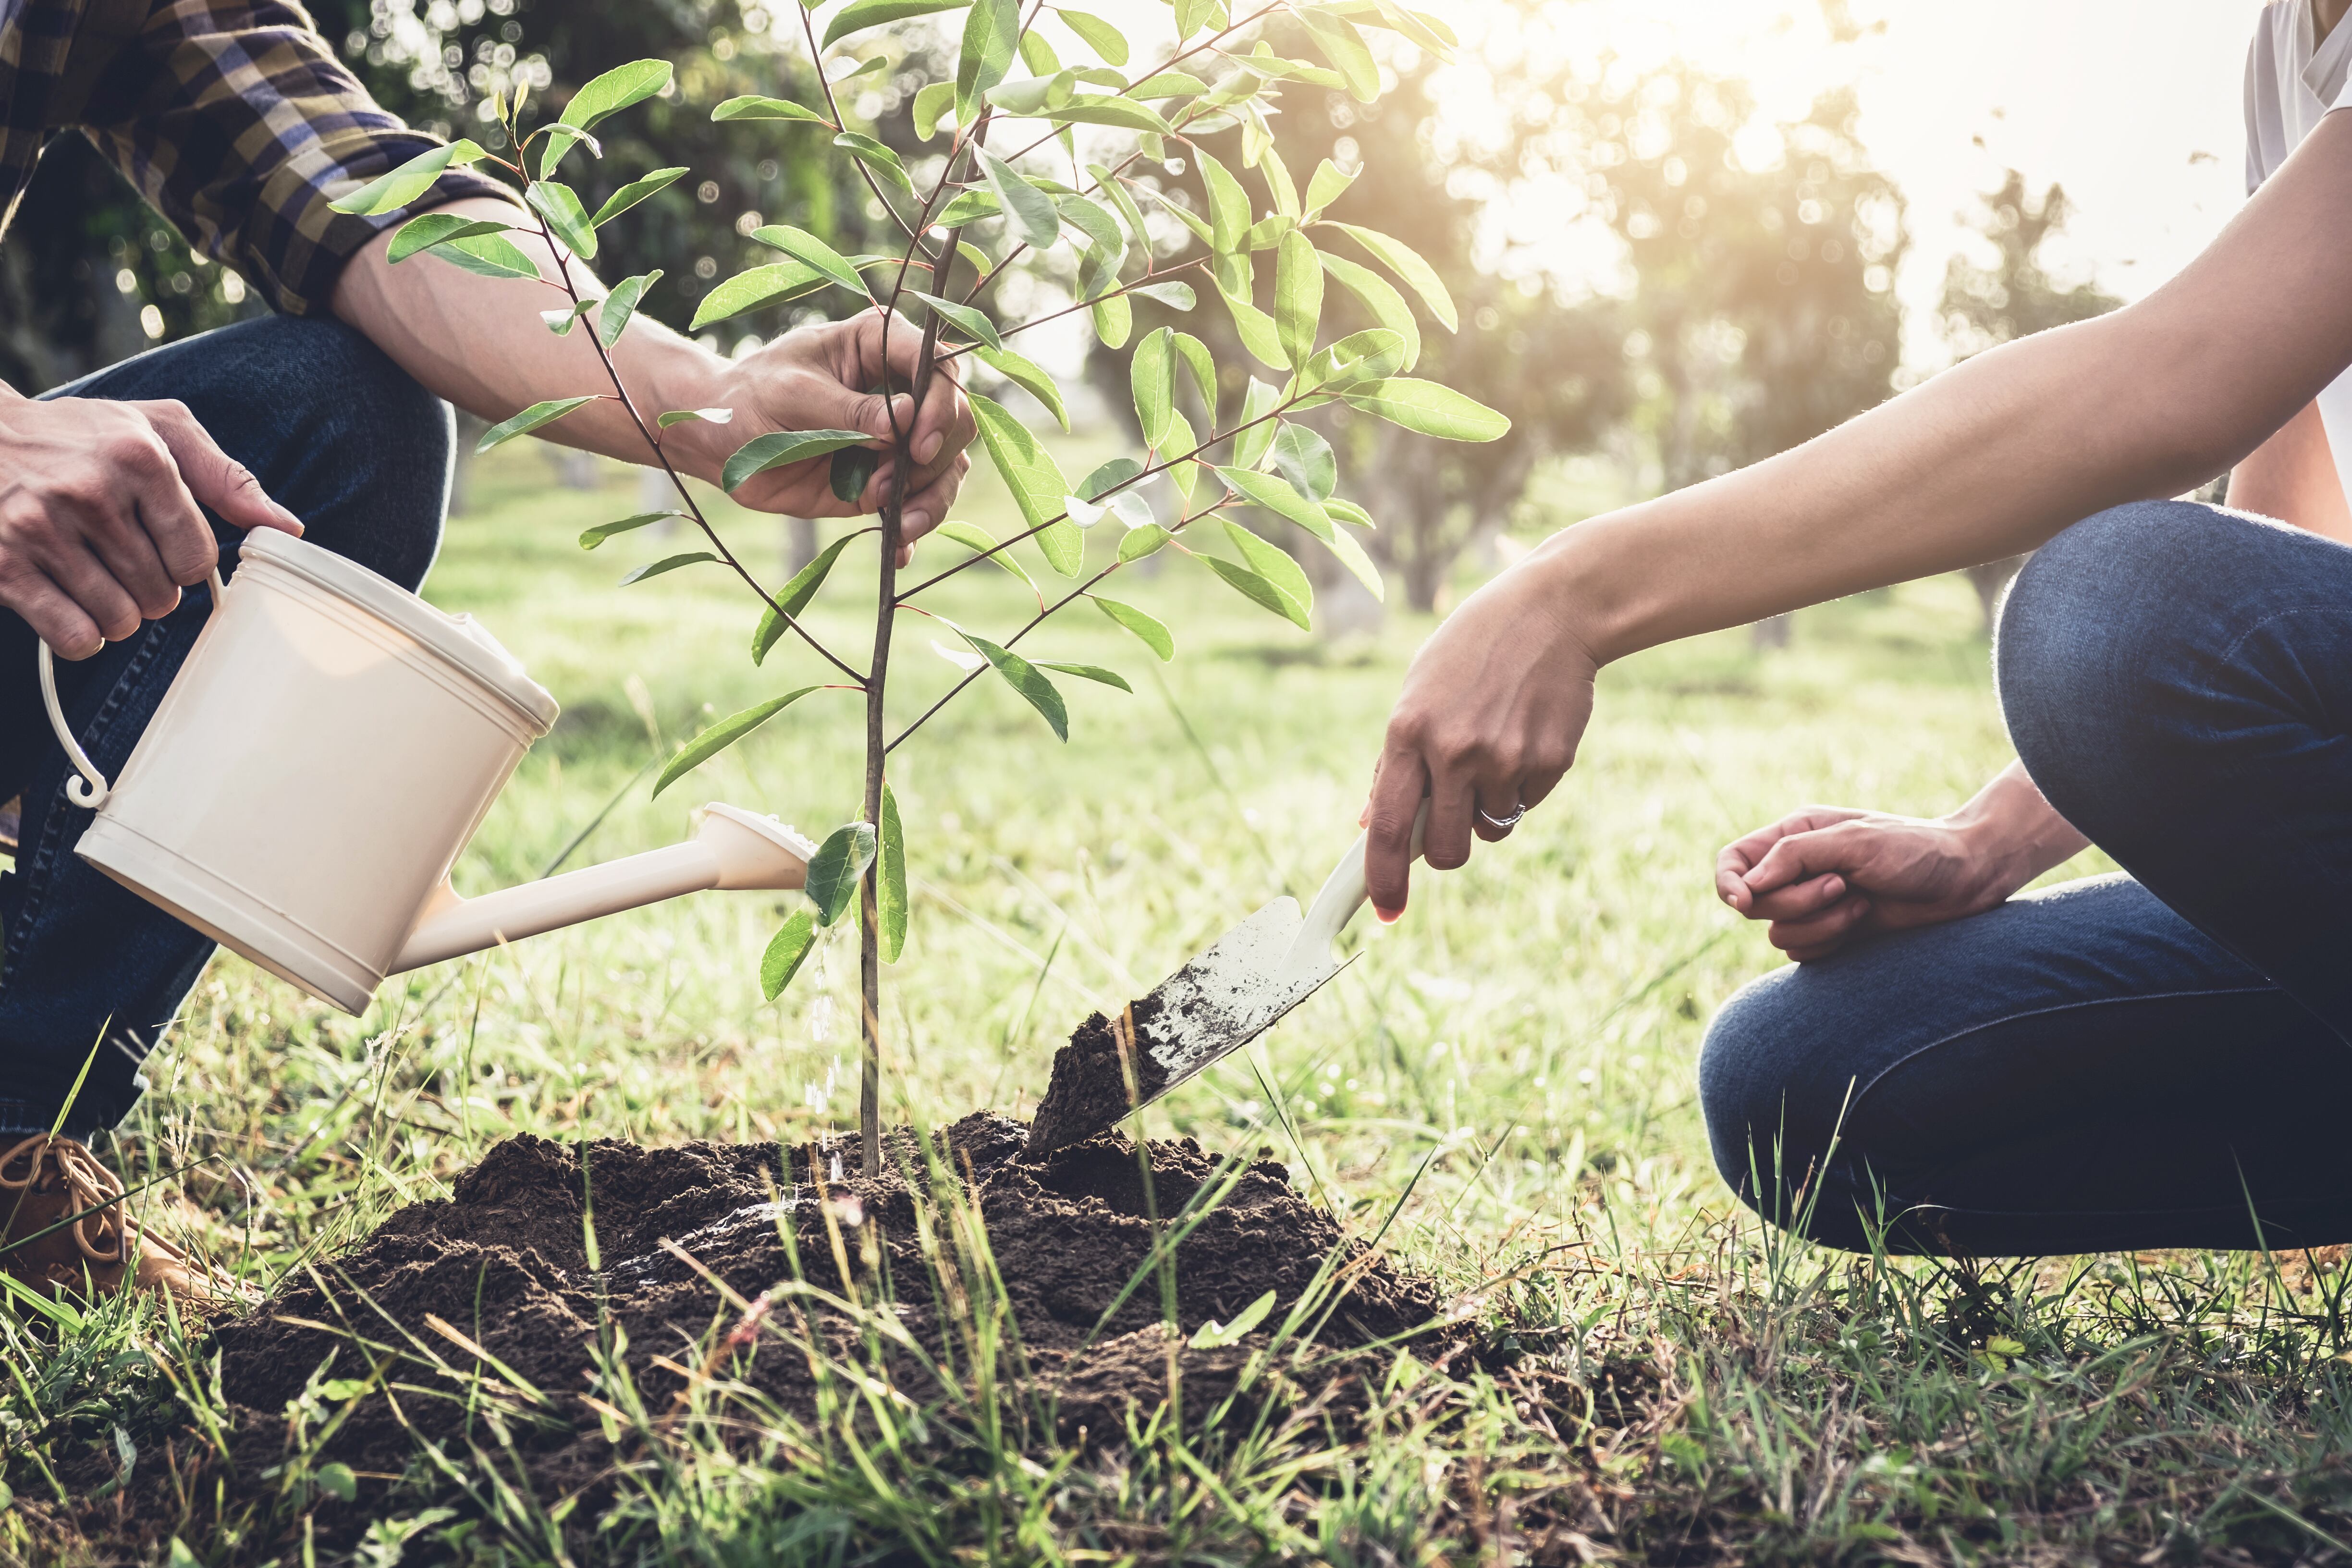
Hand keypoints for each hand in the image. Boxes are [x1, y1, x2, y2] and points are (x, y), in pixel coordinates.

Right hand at [0, 392, 301, 658]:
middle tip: (124, 559)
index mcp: (137, 458)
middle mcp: (88, 492)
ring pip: (120, 621)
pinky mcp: (3, 565)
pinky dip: (82, 634)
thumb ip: (226, 477)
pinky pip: (73, 636)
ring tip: (97, 576)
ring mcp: (38, 529)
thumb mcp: (158, 430)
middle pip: (161, 595)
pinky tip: (71, 602)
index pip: (197, 557)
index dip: (187, 563)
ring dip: (118, 613)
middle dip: (153, 589)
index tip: (165, 546)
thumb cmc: (81, 435)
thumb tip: (288, 527)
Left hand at [695, 307, 974, 564]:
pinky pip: (917, 503)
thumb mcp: (793, 394)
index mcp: (879, 346)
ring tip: (903, 524)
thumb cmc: (750, 397)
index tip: (917, 443)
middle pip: (955, 420)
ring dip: (933, 498)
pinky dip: (914, 529)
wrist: (720, 441)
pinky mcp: (884, 480)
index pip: (937, 368)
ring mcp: (896, 439)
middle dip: (937, 455)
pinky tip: (900, 550)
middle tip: (898, 480)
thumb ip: (848, 410)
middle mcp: (900, 390)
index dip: (941, 405)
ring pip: (947, 466)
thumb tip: (903, 420)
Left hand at [1363, 544, 1598, 919]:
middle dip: (1447, 850)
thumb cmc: (1473, 652)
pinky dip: (1523, 785)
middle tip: (1453, 820)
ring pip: (1490, 829)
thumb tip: (1370, 823)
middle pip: (1446, 850)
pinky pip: (1527, 803)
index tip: (1386, 911)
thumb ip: (1394, 761)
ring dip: (1488, 808)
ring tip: (1496, 747)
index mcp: (1409, 732)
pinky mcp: (1549, 761)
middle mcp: (1455, 751)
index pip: (1388, 827)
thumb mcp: (1419, 692)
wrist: (1552, 611)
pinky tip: (1525, 734)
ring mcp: (1505, 758)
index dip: (1384, 878)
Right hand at [1714, 806, 2026, 961]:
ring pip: (1778, 933)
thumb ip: (1794, 856)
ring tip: (1861, 904)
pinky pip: (1802, 953)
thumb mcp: (1853, 840)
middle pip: (1754, 904)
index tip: (1745, 901)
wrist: (1965, 879)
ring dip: (1820, 924)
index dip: (1727, 883)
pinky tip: (1863, 922)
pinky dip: (1830, 942)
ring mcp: (1812, 905)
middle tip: (1841, 886)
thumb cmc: (1915, 849)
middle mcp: (1796, 871)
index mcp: (1794, 836)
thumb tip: (1747, 886)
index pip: (1733, 862)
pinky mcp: (1830, 935)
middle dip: (1796, 902)